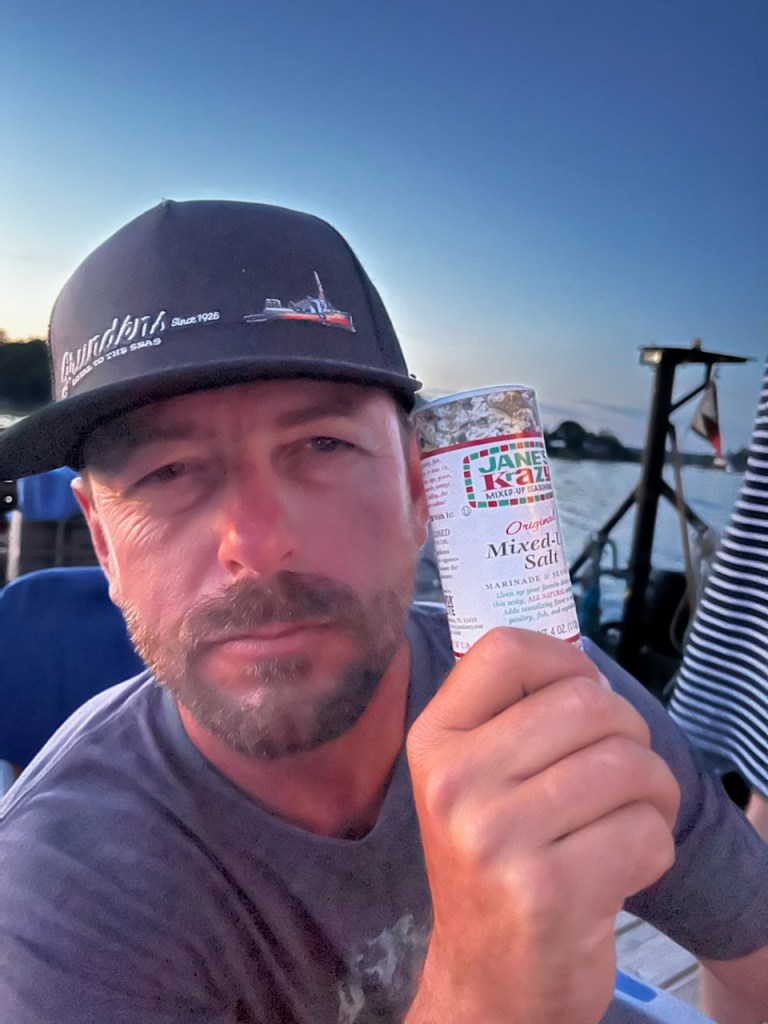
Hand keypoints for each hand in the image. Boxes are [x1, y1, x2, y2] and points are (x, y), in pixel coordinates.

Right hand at [406, 628, 679, 1023]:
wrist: (486, 980)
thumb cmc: (494, 866)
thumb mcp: (471, 783)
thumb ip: (510, 718)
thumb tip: (585, 670)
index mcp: (434, 742)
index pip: (505, 650)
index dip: (564, 660)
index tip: (584, 694)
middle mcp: (455, 782)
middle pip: (586, 704)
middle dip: (630, 733)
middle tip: (623, 771)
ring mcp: (497, 837)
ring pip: (627, 765)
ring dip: (654, 792)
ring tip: (628, 818)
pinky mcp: (550, 890)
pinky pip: (646, 830)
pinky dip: (655, 845)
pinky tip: (621, 867)